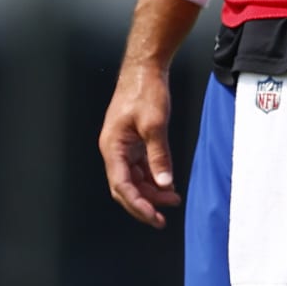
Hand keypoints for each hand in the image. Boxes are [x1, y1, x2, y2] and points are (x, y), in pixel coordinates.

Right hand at [98, 61, 181, 228]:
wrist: (145, 67)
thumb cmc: (145, 91)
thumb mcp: (155, 124)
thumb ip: (159, 156)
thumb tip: (165, 184)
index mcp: (113, 147)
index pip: (122, 186)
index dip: (138, 205)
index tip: (154, 218)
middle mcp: (114, 150)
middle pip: (126, 187)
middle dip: (145, 203)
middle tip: (164, 216)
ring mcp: (123, 146)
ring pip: (134, 178)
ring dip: (151, 191)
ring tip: (172, 200)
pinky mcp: (132, 141)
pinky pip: (140, 166)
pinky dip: (152, 176)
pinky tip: (167, 183)